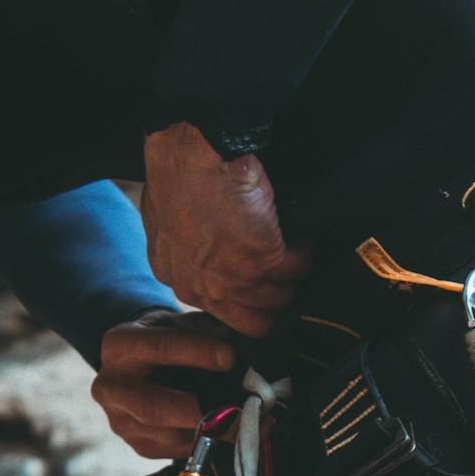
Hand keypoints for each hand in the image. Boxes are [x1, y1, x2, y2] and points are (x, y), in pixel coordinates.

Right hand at [91, 308, 234, 458]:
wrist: (139, 369)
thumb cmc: (168, 340)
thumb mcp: (181, 324)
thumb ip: (205, 330)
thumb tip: (236, 345)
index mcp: (119, 345)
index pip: (159, 348)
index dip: (197, 352)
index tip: (231, 356)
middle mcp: (110, 387)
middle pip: (152, 407)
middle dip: (198, 408)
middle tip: (235, 404)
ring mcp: (120, 422)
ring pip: (168, 435)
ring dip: (208, 428)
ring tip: (238, 416)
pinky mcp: (139, 445)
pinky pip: (176, 450)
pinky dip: (205, 440)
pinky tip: (223, 427)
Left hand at [142, 121, 311, 337]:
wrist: (191, 153)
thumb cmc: (177, 172)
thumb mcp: (167, 222)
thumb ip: (187, 251)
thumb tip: (206, 255)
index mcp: (180, 280)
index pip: (224, 318)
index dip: (250, 304)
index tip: (263, 286)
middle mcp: (206, 289)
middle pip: (260, 322)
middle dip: (277, 298)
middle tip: (286, 272)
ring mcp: (235, 279)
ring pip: (284, 297)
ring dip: (294, 273)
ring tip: (294, 247)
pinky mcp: (263, 260)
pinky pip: (301, 266)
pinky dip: (306, 248)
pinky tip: (300, 232)